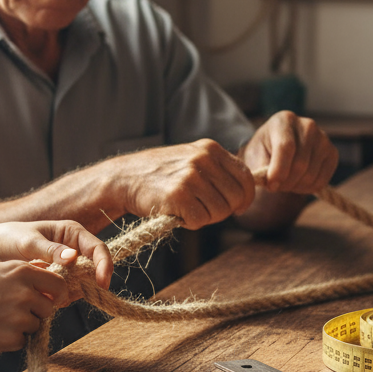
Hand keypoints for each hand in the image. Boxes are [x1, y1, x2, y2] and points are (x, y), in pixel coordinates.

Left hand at [0, 220, 112, 288]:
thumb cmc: (9, 238)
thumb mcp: (28, 242)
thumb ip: (50, 250)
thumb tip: (73, 257)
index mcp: (72, 232)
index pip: (98, 248)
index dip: (104, 265)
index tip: (101, 283)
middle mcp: (74, 247)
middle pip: (94, 268)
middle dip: (85, 284)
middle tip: (66, 295)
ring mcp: (68, 264)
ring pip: (83, 282)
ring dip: (72, 292)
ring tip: (49, 294)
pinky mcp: (60, 277)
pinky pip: (70, 290)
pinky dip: (62, 296)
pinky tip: (45, 296)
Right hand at [0, 259, 67, 353]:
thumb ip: (23, 273)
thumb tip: (47, 275)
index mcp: (23, 272)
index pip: (58, 285)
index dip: (56, 294)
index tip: (51, 299)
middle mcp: (26, 293)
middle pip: (48, 309)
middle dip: (36, 312)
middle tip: (11, 312)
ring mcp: (20, 317)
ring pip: (35, 326)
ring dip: (22, 327)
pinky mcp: (12, 338)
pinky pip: (22, 341)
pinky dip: (10, 340)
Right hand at [112, 139, 255, 229]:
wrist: (124, 178)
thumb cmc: (161, 175)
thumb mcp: (192, 159)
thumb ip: (218, 171)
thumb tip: (248, 192)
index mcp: (211, 148)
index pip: (246, 178)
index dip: (245, 198)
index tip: (237, 207)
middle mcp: (203, 158)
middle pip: (236, 198)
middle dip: (224, 211)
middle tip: (204, 210)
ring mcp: (191, 176)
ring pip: (220, 211)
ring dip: (205, 217)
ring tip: (186, 208)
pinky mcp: (178, 195)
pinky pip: (200, 220)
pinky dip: (190, 223)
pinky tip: (176, 213)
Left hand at [240, 112, 337, 194]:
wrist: (278, 147)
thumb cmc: (264, 151)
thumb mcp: (255, 155)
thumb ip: (261, 168)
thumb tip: (271, 181)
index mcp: (284, 120)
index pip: (286, 147)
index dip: (279, 170)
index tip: (271, 185)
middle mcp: (307, 125)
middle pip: (300, 164)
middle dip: (285, 182)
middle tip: (275, 185)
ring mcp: (323, 139)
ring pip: (311, 175)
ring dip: (295, 186)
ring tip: (285, 182)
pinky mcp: (332, 153)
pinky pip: (322, 180)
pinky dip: (307, 188)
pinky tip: (298, 182)